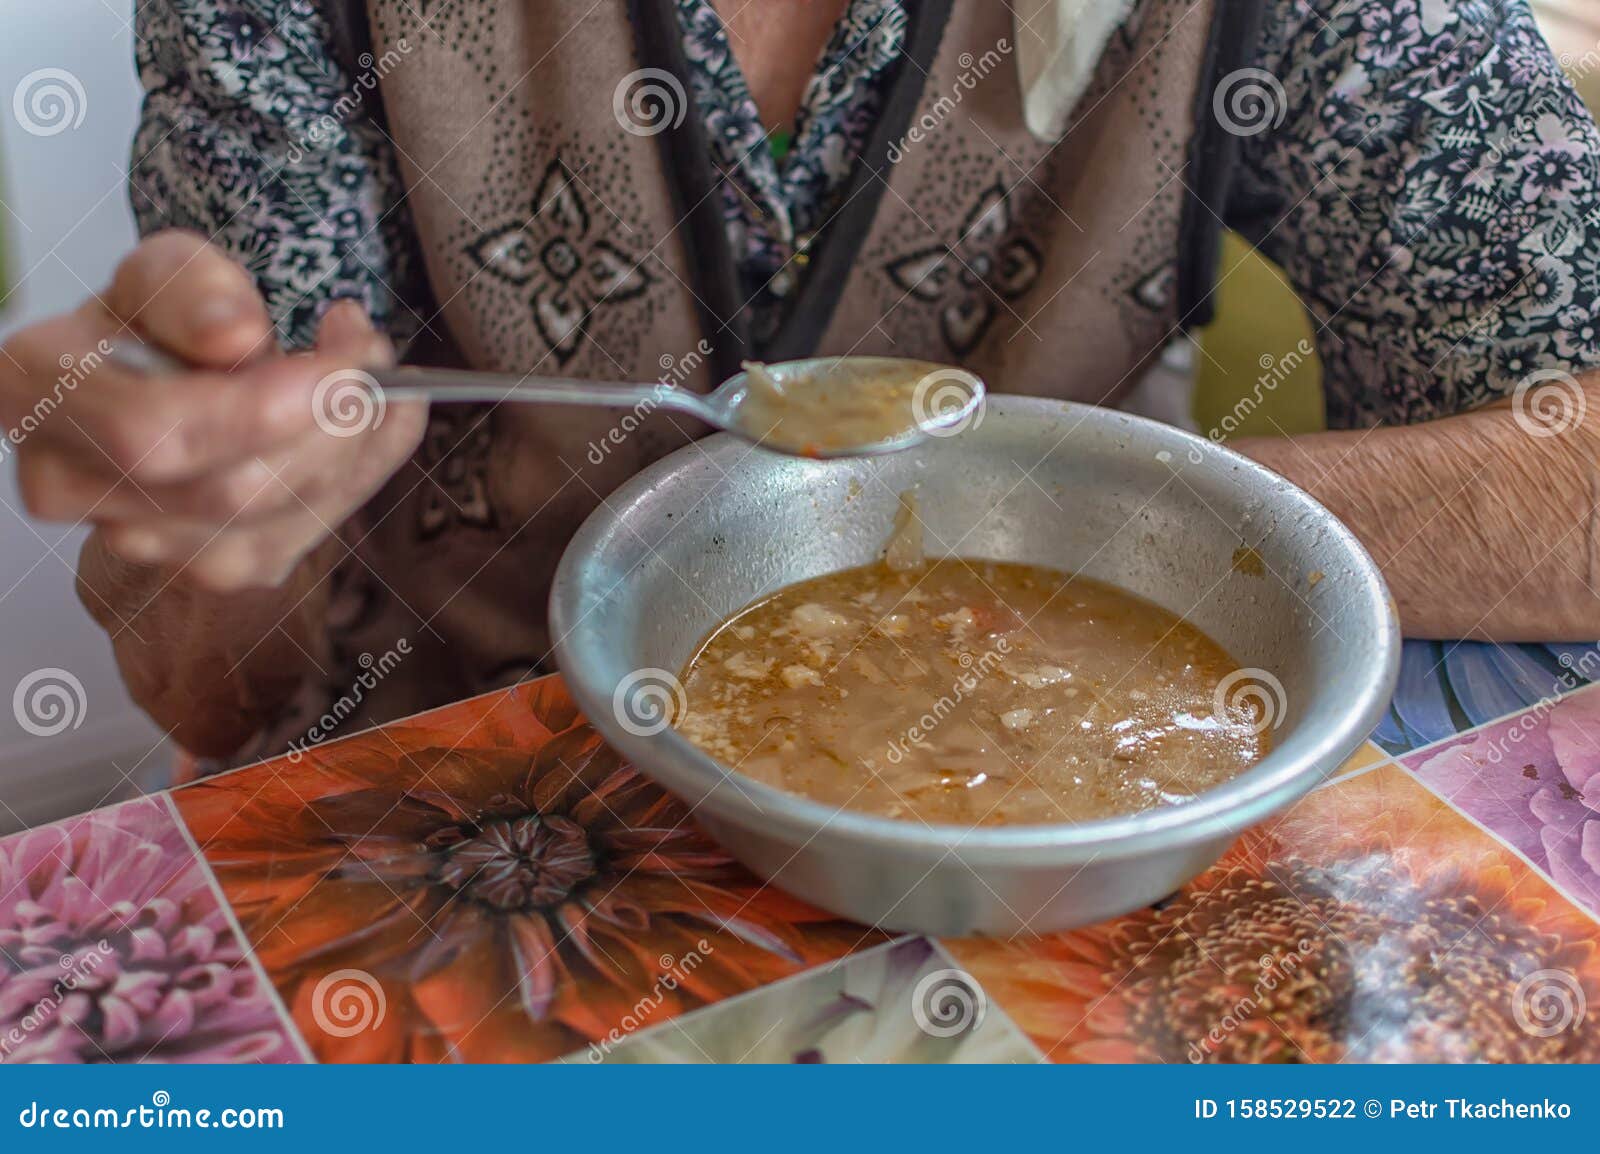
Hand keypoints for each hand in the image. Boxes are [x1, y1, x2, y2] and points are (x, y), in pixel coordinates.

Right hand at [1, 230, 425, 591]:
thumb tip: (236, 334)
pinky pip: (318, 527)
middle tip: (369, 355)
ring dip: (355, 443)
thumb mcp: (165, 273)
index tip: (339, 364)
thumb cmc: (152, 327)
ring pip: (285, 516)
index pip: (153, 431)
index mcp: (35, 391)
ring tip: (363, 372)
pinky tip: (370, 416)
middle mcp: (71, 486)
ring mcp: (142, 544)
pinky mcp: (214, 569)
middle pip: (233, 490)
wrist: (158, 388)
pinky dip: (366, 466)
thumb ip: (195, 288)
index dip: (260, 409)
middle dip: (330, 425)